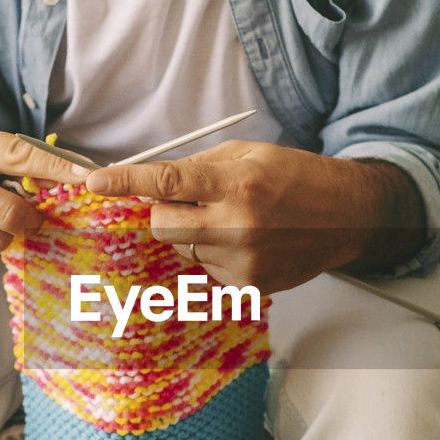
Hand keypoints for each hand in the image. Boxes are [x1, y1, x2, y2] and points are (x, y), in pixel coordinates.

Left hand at [84, 141, 424, 295]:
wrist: (346, 216)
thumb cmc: (294, 178)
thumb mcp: (247, 154)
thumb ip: (198, 168)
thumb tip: (151, 182)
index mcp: (236, 182)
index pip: (166, 183)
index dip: (125, 182)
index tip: (94, 182)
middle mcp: (237, 225)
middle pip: (162, 225)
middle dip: (164, 212)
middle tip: (190, 202)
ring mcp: (243, 261)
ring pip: (184, 249)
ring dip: (195, 234)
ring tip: (234, 221)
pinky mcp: (249, 285)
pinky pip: (207, 270)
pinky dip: (216, 254)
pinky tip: (248, 242)